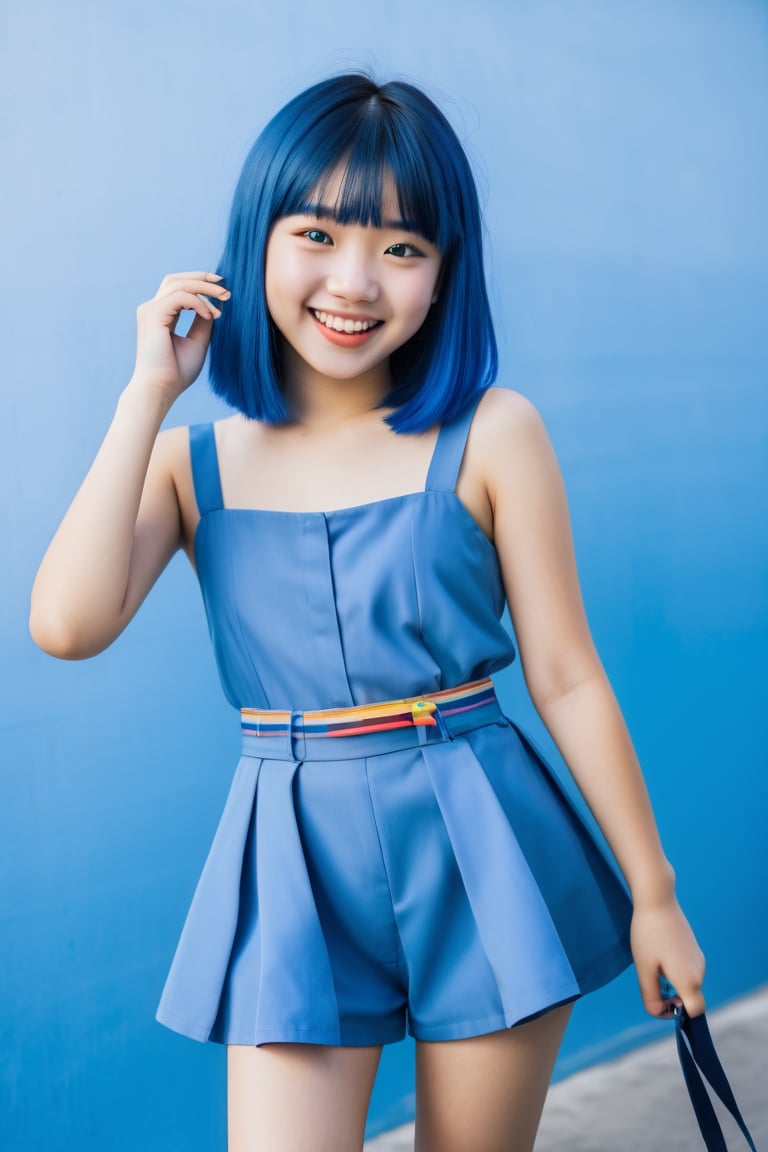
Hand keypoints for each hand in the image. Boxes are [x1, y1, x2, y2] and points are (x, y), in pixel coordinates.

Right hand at [131, 271, 230, 401]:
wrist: (161, 389)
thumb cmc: (176, 372)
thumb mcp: (197, 342)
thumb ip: (203, 322)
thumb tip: (215, 306)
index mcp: (161, 315)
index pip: (178, 289)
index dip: (200, 285)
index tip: (223, 293)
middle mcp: (152, 309)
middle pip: (176, 280)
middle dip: (202, 278)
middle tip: (225, 286)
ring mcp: (150, 310)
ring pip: (178, 284)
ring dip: (204, 288)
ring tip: (225, 298)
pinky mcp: (152, 314)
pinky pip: (180, 297)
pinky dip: (198, 303)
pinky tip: (211, 316)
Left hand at [630, 895, 705, 1018]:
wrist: (657, 900)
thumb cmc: (648, 935)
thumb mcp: (644, 969)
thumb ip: (651, 996)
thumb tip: (659, 1012)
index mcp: (690, 980)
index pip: (695, 1011)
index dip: (679, 1014)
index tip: (660, 1001)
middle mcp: (699, 971)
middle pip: (689, 997)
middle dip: (671, 996)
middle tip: (649, 978)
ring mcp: (698, 958)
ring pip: (687, 982)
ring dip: (671, 981)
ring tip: (652, 960)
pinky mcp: (694, 947)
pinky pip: (686, 968)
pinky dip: (674, 969)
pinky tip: (658, 951)